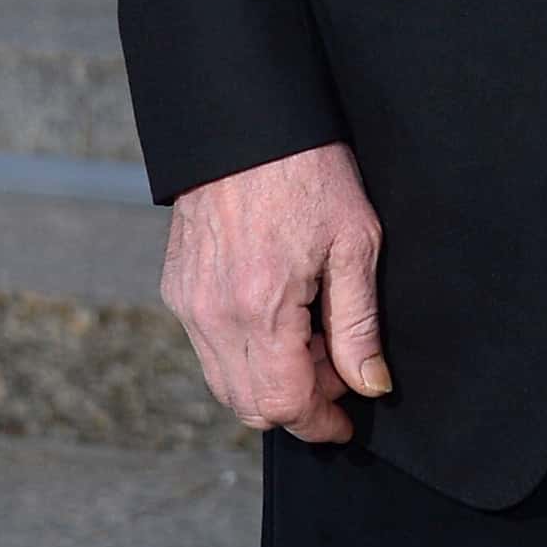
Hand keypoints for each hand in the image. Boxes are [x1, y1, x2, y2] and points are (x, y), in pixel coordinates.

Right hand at [160, 140, 389, 443]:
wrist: (244, 123)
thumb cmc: (309, 172)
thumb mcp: (355, 243)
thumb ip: (358, 324)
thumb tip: (370, 384)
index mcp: (260, 306)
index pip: (284, 403)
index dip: (320, 422)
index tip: (348, 420)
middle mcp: (212, 314)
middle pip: (249, 405)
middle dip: (298, 404)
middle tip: (339, 368)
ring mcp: (187, 303)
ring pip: (225, 382)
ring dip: (271, 380)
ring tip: (314, 337)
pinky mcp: (177, 289)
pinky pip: (209, 348)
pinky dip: (245, 353)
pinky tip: (282, 317)